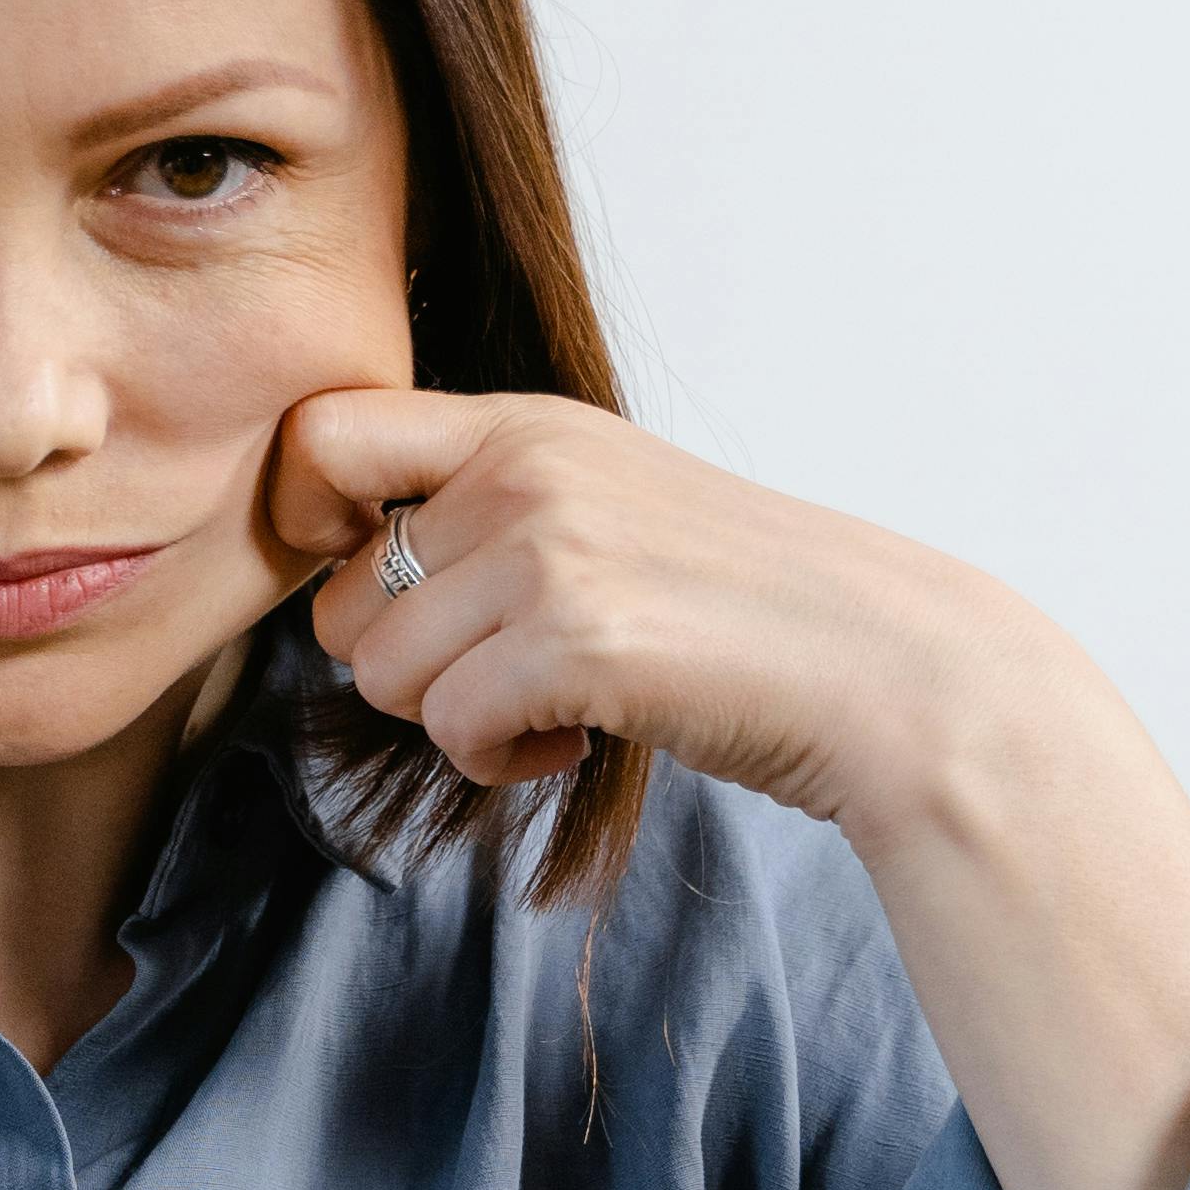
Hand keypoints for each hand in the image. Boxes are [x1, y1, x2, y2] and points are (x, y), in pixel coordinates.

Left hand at [271, 386, 996, 824]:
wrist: (881, 667)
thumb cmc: (740, 609)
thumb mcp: (608, 505)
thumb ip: (490, 512)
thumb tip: (344, 577)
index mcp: (525, 425)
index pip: (324, 434)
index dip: (308, 521)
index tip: (376, 584)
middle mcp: (524, 471)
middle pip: (341, 599)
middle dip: (409, 664)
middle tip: (511, 673)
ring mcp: (548, 551)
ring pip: (383, 676)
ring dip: (460, 720)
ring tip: (559, 703)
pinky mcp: (575, 640)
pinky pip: (450, 730)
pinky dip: (501, 763)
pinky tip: (578, 740)